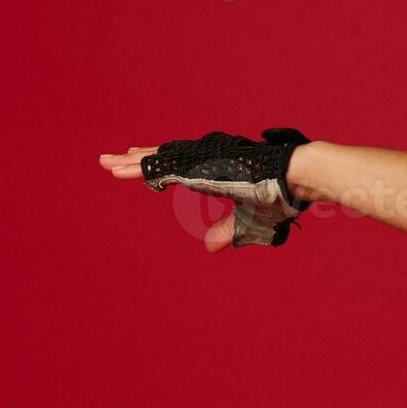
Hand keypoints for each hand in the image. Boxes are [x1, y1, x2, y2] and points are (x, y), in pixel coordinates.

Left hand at [98, 135, 311, 252]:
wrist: (299, 176)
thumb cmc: (283, 197)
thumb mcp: (250, 223)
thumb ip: (227, 231)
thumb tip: (208, 248)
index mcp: (217, 173)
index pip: (180, 167)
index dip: (159, 166)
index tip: (139, 164)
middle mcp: (206, 163)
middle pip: (164, 159)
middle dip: (137, 161)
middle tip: (109, 161)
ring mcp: (203, 162)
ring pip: (160, 160)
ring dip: (132, 163)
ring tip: (107, 164)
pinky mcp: (201, 167)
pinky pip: (163, 167)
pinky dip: (141, 168)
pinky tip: (121, 169)